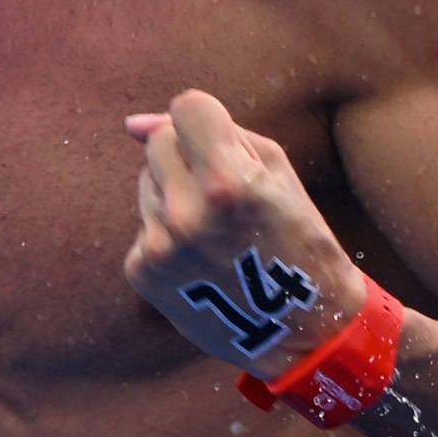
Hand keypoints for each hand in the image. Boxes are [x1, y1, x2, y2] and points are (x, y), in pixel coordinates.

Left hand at [123, 90, 366, 374]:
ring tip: (217, 231)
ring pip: (148, 182)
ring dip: (175, 194)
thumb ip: (210, 134)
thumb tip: (133, 124)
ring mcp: (160, 246)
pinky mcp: (142, 271)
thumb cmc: (297, 238)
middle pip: (159, 143)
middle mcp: (187, 214)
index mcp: (228, 183)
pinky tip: (200, 258)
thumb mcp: (275, 172)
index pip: (185, 108)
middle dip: (188, 156)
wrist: (304, 328)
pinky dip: (167, 232)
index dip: (204, 120)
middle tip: (225, 194)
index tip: (219, 141)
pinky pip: (143, 223)